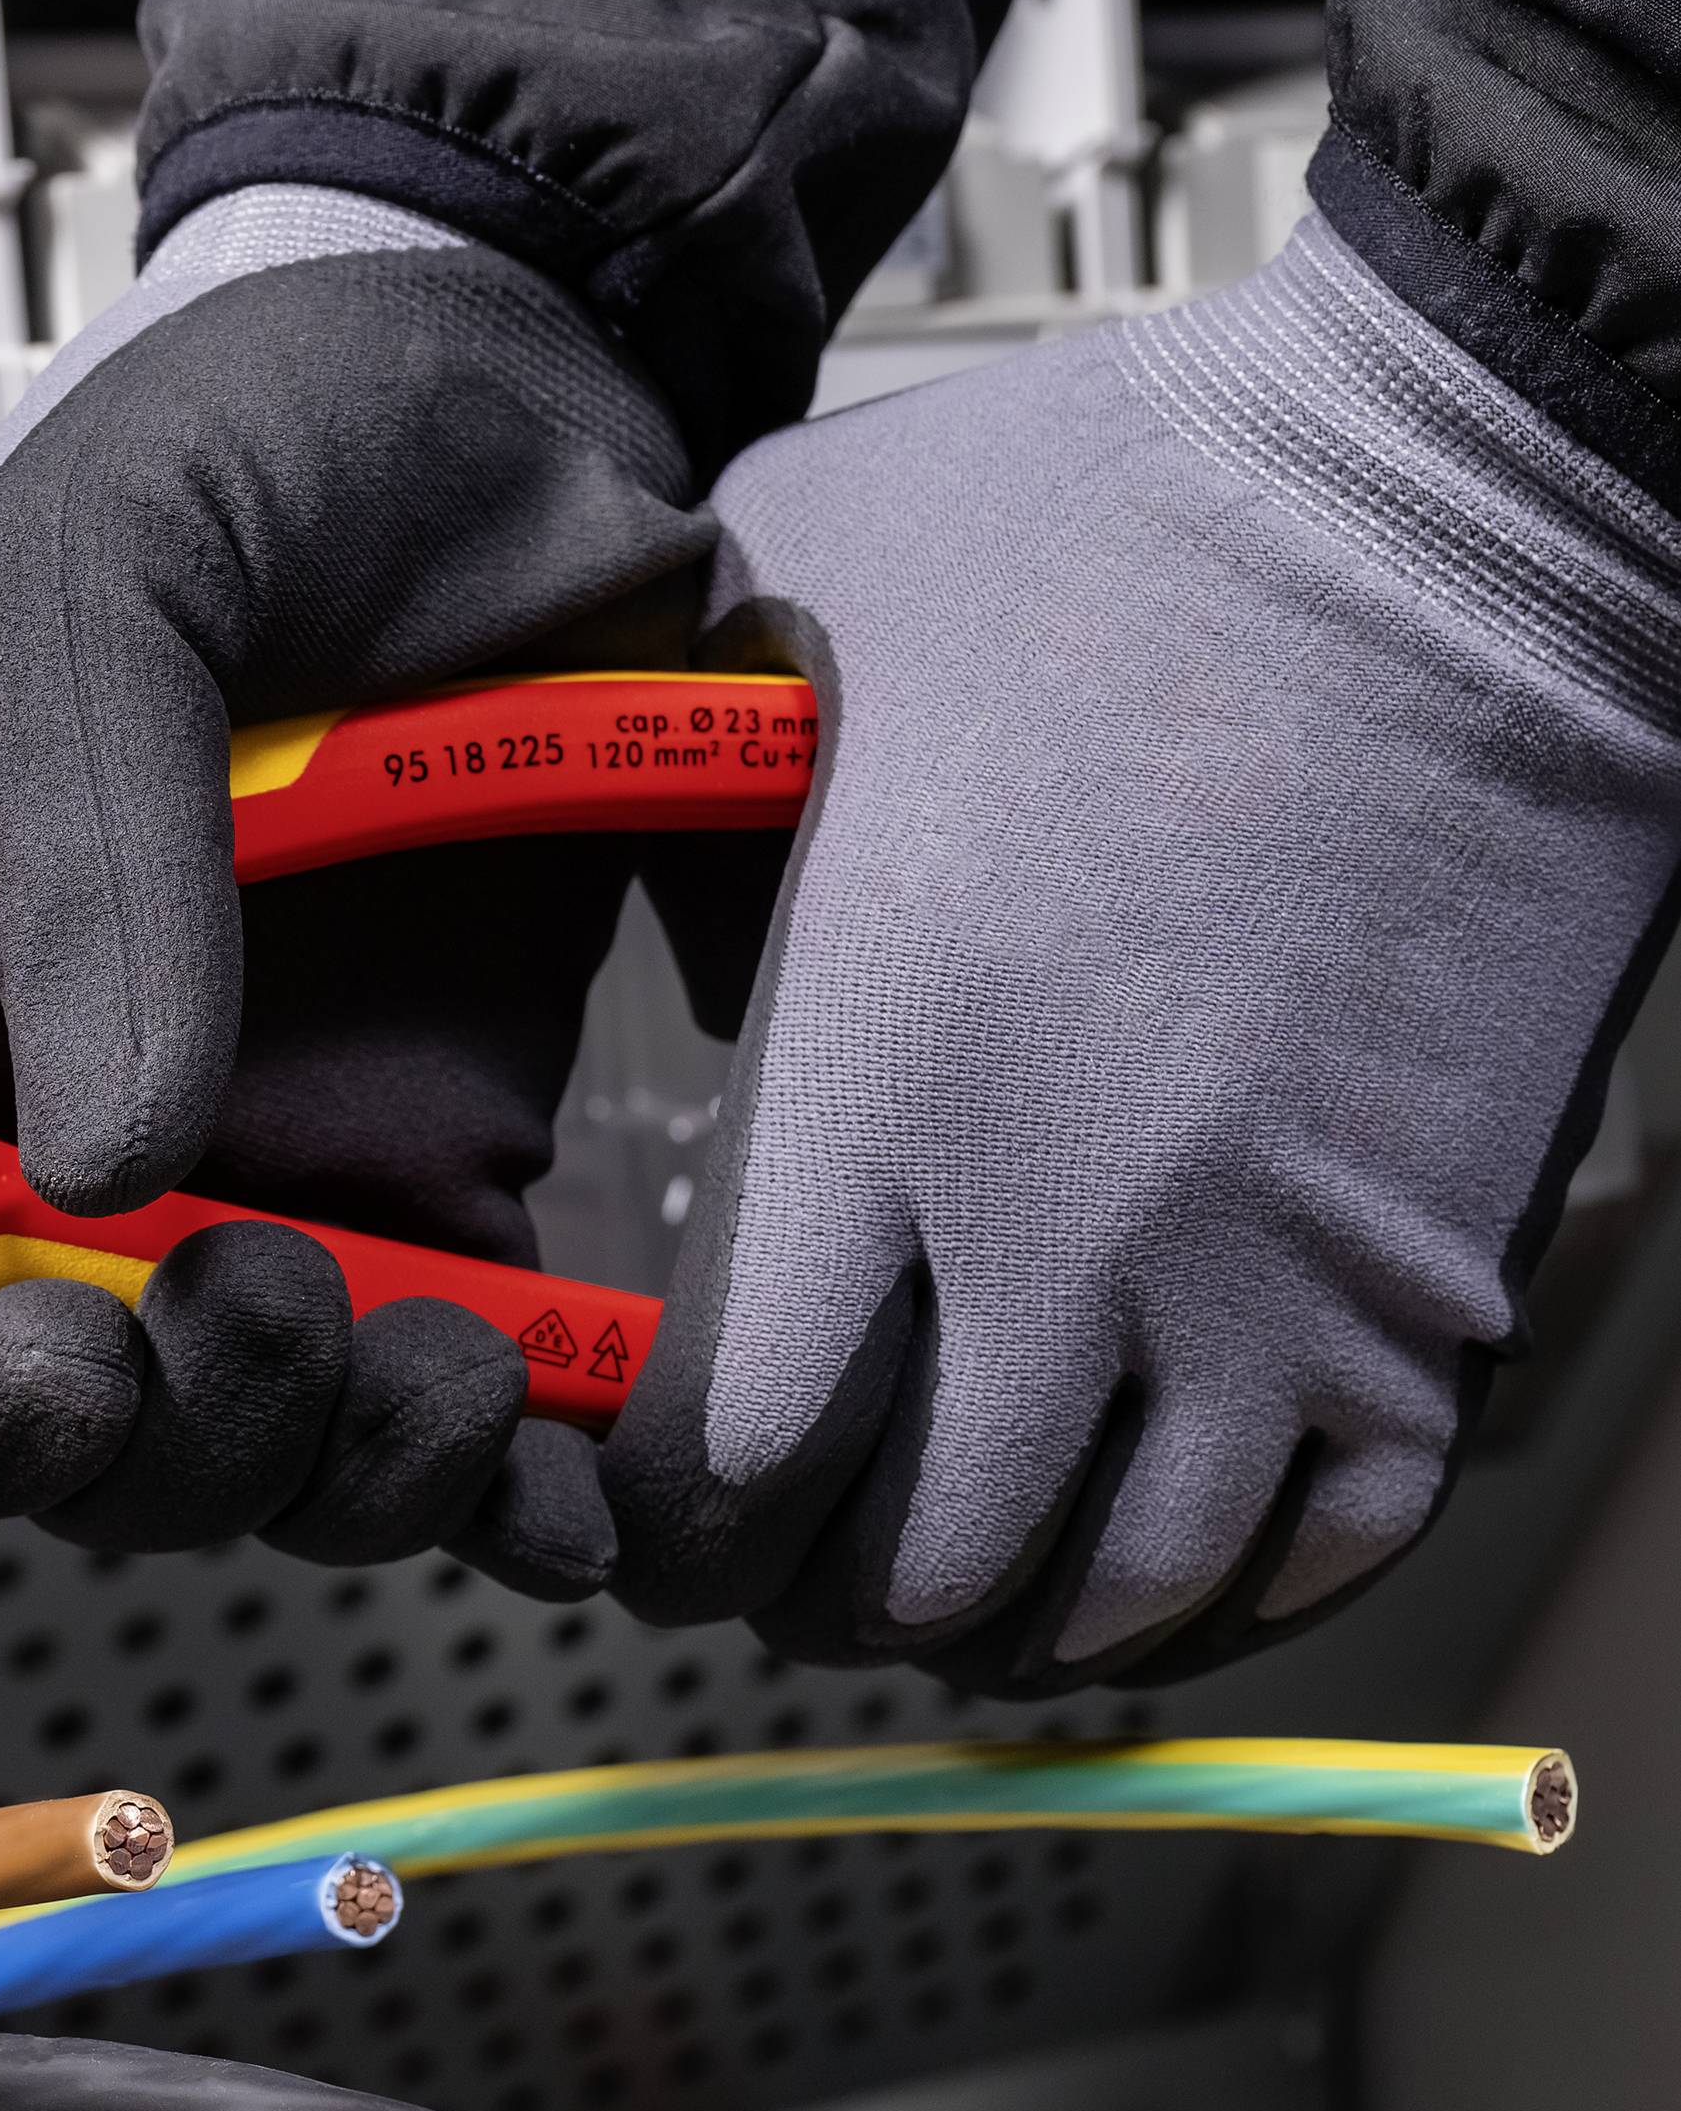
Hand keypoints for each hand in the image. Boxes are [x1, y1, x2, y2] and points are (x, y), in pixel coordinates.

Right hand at [0, 184, 715, 1594]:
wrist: (532, 370)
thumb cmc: (262, 422)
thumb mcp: (107, 571)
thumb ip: (71, 843)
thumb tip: (97, 1153)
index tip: (55, 1358)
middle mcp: (87, 1098)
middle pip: (72, 1415)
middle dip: (166, 1443)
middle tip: (274, 1310)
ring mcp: (282, 1147)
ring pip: (261, 1440)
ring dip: (333, 1465)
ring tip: (436, 1362)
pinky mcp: (454, 1165)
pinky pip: (451, 1390)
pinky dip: (501, 1474)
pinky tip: (553, 1459)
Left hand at [604, 212, 1680, 1691]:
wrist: (1462, 488)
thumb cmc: (1123, 521)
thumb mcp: (790, 607)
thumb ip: (679, 799)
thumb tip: (660, 940)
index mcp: (882, 1096)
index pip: (730, 1453)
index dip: (666, 1528)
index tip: (649, 1512)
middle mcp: (1069, 1234)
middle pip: (907, 1565)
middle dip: (817, 1595)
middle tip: (789, 1562)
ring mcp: (1271, 1279)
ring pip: (1111, 1592)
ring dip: (1010, 1621)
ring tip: (959, 1588)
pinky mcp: (1436, 1281)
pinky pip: (1329, 1541)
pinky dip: (1224, 1599)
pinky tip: (1154, 1575)